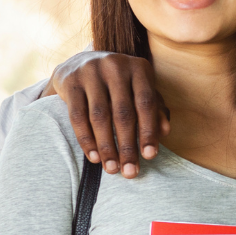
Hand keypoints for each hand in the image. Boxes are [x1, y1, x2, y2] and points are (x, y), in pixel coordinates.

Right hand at [49, 52, 169, 177]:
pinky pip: (78, 116)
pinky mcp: (70, 81)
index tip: (149, 157)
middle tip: (130, 171)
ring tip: (112, 168)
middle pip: (123, 113)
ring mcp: (91, 72)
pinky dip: (86, 139)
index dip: (148, 131)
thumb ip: (156, 108)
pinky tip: (93, 157)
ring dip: (106, 147)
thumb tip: (165, 132)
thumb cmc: (120, 83)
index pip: (146, 103)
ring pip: (100, 116)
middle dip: (127, 146)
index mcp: (139, 67)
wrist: (80, 63)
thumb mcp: (140, 90)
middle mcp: (115, 66)